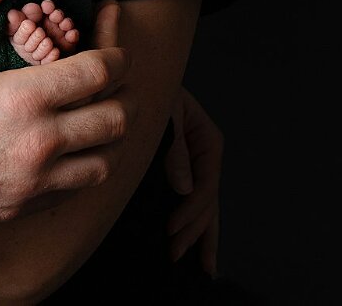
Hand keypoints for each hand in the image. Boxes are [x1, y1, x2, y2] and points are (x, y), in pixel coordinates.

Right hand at [0, 0, 131, 233]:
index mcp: (23, 98)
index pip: (100, 72)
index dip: (116, 48)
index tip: (110, 33)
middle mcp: (41, 143)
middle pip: (117, 117)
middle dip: (122, 88)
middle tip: (110, 69)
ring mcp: (36, 181)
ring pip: (107, 159)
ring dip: (110, 131)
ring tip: (98, 107)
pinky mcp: (26, 206)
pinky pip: (80, 187)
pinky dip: (88, 163)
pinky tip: (73, 144)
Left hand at [164, 86, 222, 275]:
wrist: (133, 77)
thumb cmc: (149, 87)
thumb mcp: (165, 110)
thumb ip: (175, 148)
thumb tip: (184, 188)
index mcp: (207, 138)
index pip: (206, 183)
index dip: (191, 209)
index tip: (172, 229)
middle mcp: (204, 154)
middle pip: (208, 200)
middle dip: (195, 230)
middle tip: (175, 254)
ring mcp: (194, 163)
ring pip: (205, 206)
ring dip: (200, 234)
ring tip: (199, 265)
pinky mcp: (179, 169)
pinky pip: (190, 200)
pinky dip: (194, 223)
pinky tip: (192, 247)